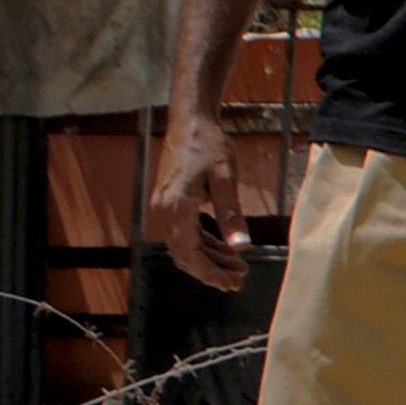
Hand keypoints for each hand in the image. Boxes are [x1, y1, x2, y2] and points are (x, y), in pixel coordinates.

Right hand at [145, 111, 251, 291]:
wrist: (190, 121)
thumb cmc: (208, 144)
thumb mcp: (225, 178)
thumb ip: (231, 214)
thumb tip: (241, 247)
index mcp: (176, 207)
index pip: (190, 255)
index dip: (211, 274)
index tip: (233, 283)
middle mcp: (164, 211)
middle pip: (185, 256)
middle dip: (212, 271)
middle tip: (239, 279)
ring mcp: (164, 208)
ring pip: (185, 246)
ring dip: (210, 259)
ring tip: (238, 266)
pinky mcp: (169, 203)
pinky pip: (185, 233)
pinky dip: (204, 244)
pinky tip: (225, 248)